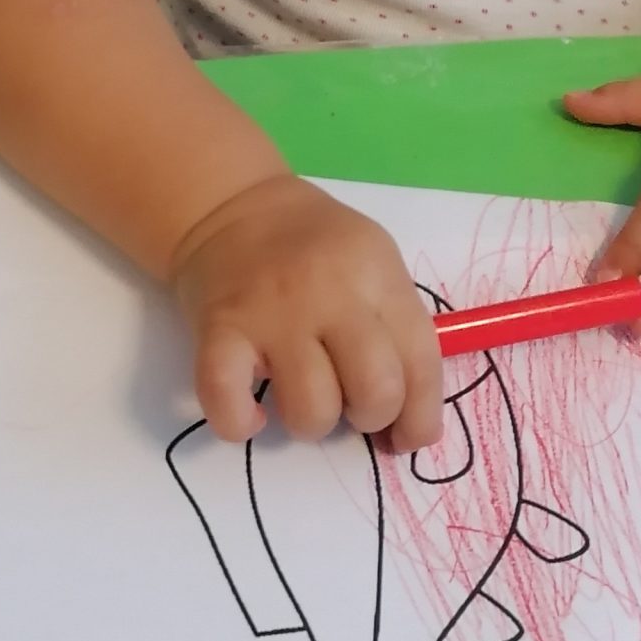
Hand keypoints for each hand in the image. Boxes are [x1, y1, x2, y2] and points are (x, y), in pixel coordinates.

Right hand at [170, 175, 443, 450]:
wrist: (230, 205)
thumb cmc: (313, 245)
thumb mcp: (373, 261)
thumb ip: (396, 327)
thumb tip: (410, 422)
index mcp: (376, 274)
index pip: (421, 363)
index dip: (420, 417)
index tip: (405, 435)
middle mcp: (330, 291)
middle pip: (376, 391)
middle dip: (370, 417)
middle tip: (350, 402)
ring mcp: (272, 312)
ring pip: (312, 410)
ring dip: (312, 422)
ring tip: (300, 394)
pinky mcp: (219, 329)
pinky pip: (229, 401)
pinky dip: (240, 423)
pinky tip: (252, 413)